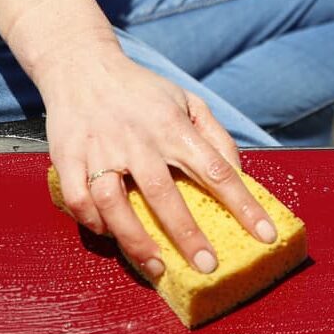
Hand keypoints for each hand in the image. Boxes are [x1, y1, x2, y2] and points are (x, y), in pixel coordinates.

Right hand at [36, 40, 278, 278]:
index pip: (217, 170)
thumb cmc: (142, 91)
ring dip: (135, 240)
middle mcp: (138, 140)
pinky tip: (110, 235)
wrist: (82, 66)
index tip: (265, 235)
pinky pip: (79, 200)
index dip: (244, 206)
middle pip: (164, 194)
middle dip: (187, 235)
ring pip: (114, 203)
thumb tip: (237, 173)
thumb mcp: (187, 100)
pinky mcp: (68, 157)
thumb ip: (215, 135)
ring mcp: (101, 150)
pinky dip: (93, 223)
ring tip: (157, 267)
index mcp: (173, 127)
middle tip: (207, 266)